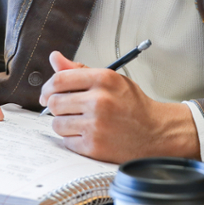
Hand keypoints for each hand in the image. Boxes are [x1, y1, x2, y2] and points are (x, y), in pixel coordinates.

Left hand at [39, 51, 198, 163]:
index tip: (47, 94)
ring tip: (79, 122)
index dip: (48, 87)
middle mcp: (100, 100)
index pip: (59, 79)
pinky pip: (66, 141)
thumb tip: (55, 58)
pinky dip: (72, 139)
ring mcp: (97, 125)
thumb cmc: (133, 105)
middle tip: (65, 109)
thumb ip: (80, 70)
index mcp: (104, 79)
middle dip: (55, 107)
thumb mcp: (112, 80)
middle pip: (54, 102)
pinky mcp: (94, 146)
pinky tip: (86, 134)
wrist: (156, 132)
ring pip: (57, 124)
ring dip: (63, 124)